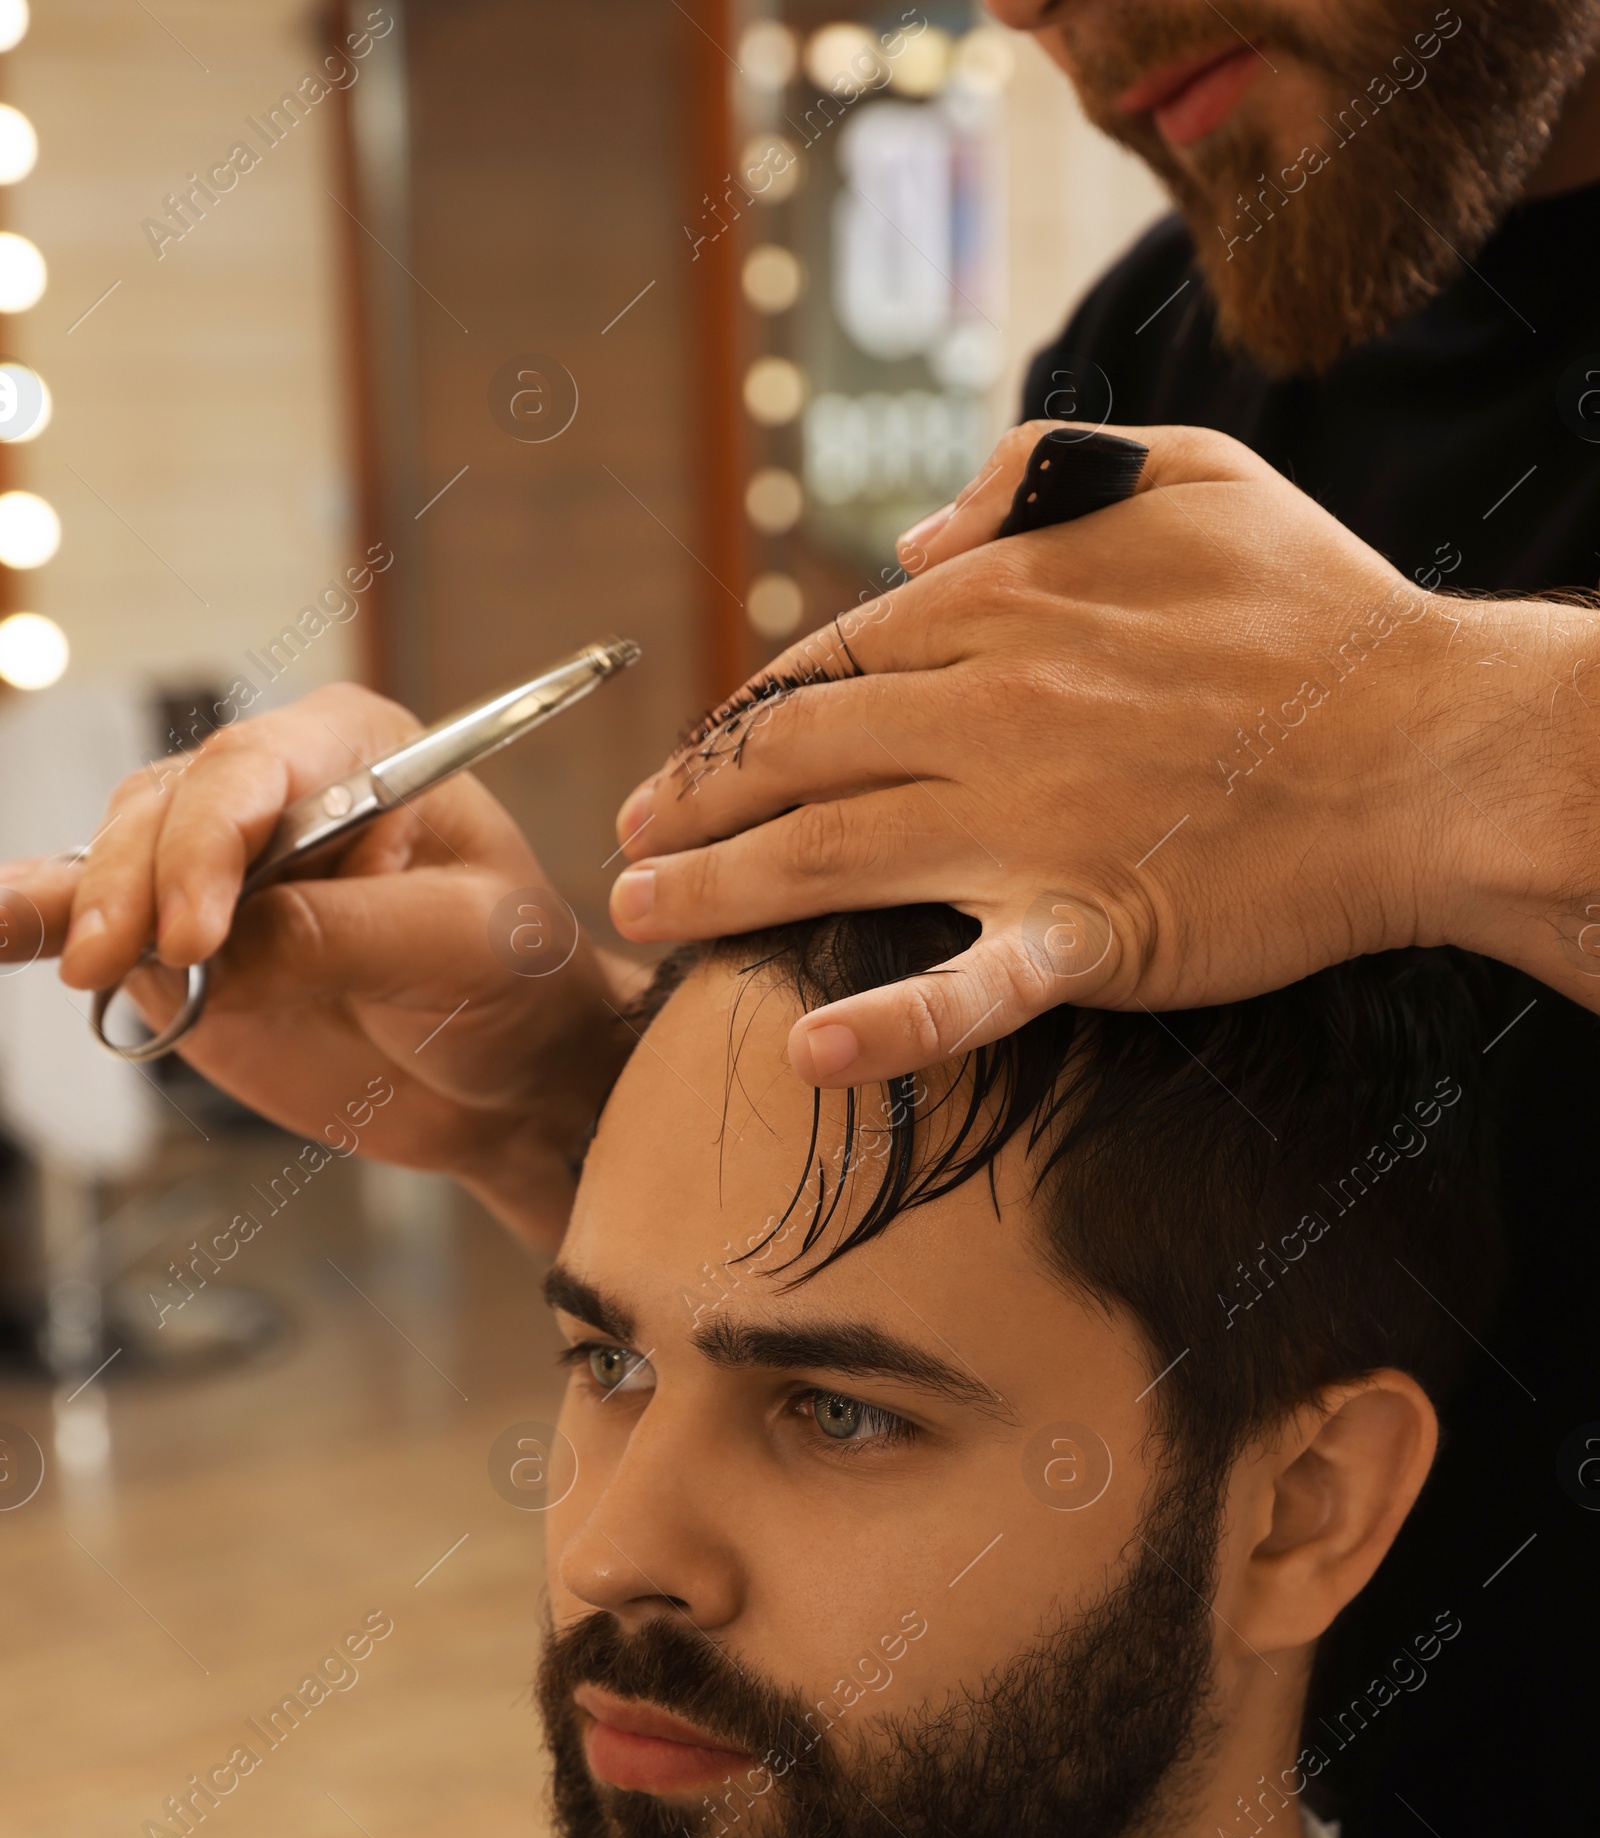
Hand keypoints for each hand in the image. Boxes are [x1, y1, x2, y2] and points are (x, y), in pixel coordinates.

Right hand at [0, 683, 646, 1244]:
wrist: (507, 1072)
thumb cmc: (515, 981)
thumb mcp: (466, 949)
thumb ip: (349, 936)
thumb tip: (230, 947)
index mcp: (356, 754)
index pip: (254, 769)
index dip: (210, 841)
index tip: (200, 933)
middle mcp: (272, 794)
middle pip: (166, 810)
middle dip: (139, 885)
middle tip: (136, 963)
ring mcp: (215, 870)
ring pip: (118, 864)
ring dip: (93, 915)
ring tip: (88, 970)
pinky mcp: (179, 945)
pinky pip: (89, 920)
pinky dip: (31, 921)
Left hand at [607, 422, 1599, 1085]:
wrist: (1432, 743)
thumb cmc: (1321, 610)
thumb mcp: (1185, 475)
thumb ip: (1035, 477)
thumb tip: (914, 533)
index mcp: (1003, 605)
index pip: (830, 664)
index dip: (747, 717)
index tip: (701, 758)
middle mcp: (990, 708)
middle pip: (796, 758)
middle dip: (694, 804)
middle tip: (628, 849)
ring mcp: (1033, 824)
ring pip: (833, 854)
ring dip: (720, 893)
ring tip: (644, 921)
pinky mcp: (1092, 927)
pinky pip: (972, 984)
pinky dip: (891, 1024)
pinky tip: (808, 1054)